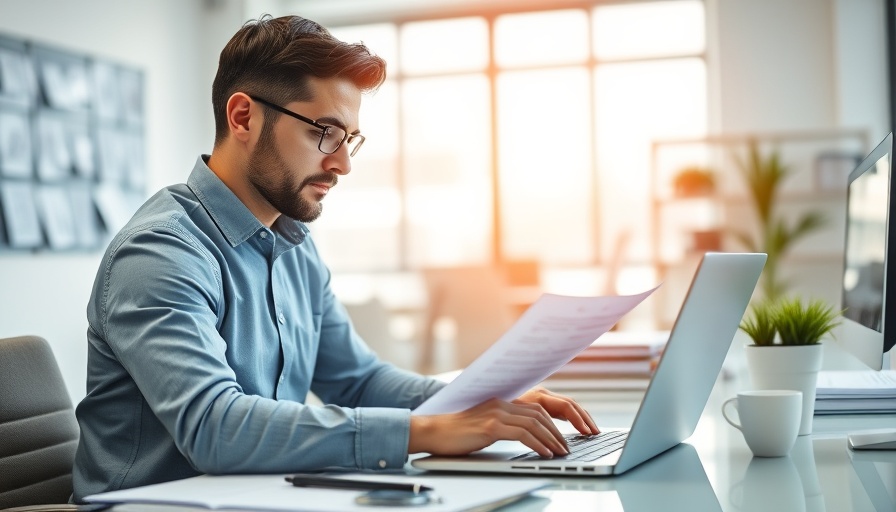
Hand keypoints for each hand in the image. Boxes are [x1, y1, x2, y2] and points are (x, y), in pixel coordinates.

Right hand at [408, 390, 597, 457]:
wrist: (433, 432)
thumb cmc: (458, 433)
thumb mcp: (485, 426)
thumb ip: (504, 425)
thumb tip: (526, 436)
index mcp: (502, 402)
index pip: (537, 408)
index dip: (554, 422)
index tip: (565, 437)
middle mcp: (502, 403)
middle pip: (540, 414)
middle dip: (559, 431)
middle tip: (568, 447)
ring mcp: (496, 413)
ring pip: (535, 423)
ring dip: (553, 439)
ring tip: (562, 452)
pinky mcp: (490, 426)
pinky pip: (523, 434)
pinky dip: (539, 443)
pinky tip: (546, 453)